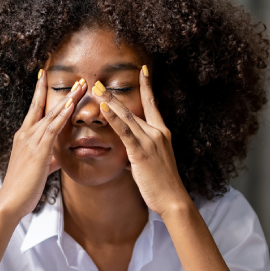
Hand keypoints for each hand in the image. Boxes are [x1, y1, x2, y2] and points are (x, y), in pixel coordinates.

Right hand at [0, 70, 86, 220]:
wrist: (10, 201)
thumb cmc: (23, 187)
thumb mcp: (39, 169)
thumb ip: (50, 159)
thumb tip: (61, 157)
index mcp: (23, 137)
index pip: (34, 109)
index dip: (41, 92)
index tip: (46, 76)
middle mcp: (25, 134)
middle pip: (44, 106)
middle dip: (60, 91)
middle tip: (77, 79)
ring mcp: (30, 141)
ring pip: (51, 114)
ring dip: (68, 99)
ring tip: (81, 86)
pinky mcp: (38, 151)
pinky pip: (52, 128)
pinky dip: (62, 115)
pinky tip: (71, 105)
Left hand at [92, 67, 192, 216]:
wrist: (173, 199)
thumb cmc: (162, 184)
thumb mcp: (152, 163)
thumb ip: (140, 154)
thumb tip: (129, 155)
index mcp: (162, 132)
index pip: (153, 104)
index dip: (147, 86)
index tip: (143, 71)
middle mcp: (157, 132)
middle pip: (134, 108)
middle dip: (114, 94)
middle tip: (99, 82)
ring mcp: (150, 141)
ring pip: (127, 116)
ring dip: (110, 100)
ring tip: (96, 88)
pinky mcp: (141, 152)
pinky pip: (125, 131)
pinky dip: (113, 118)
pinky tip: (104, 108)